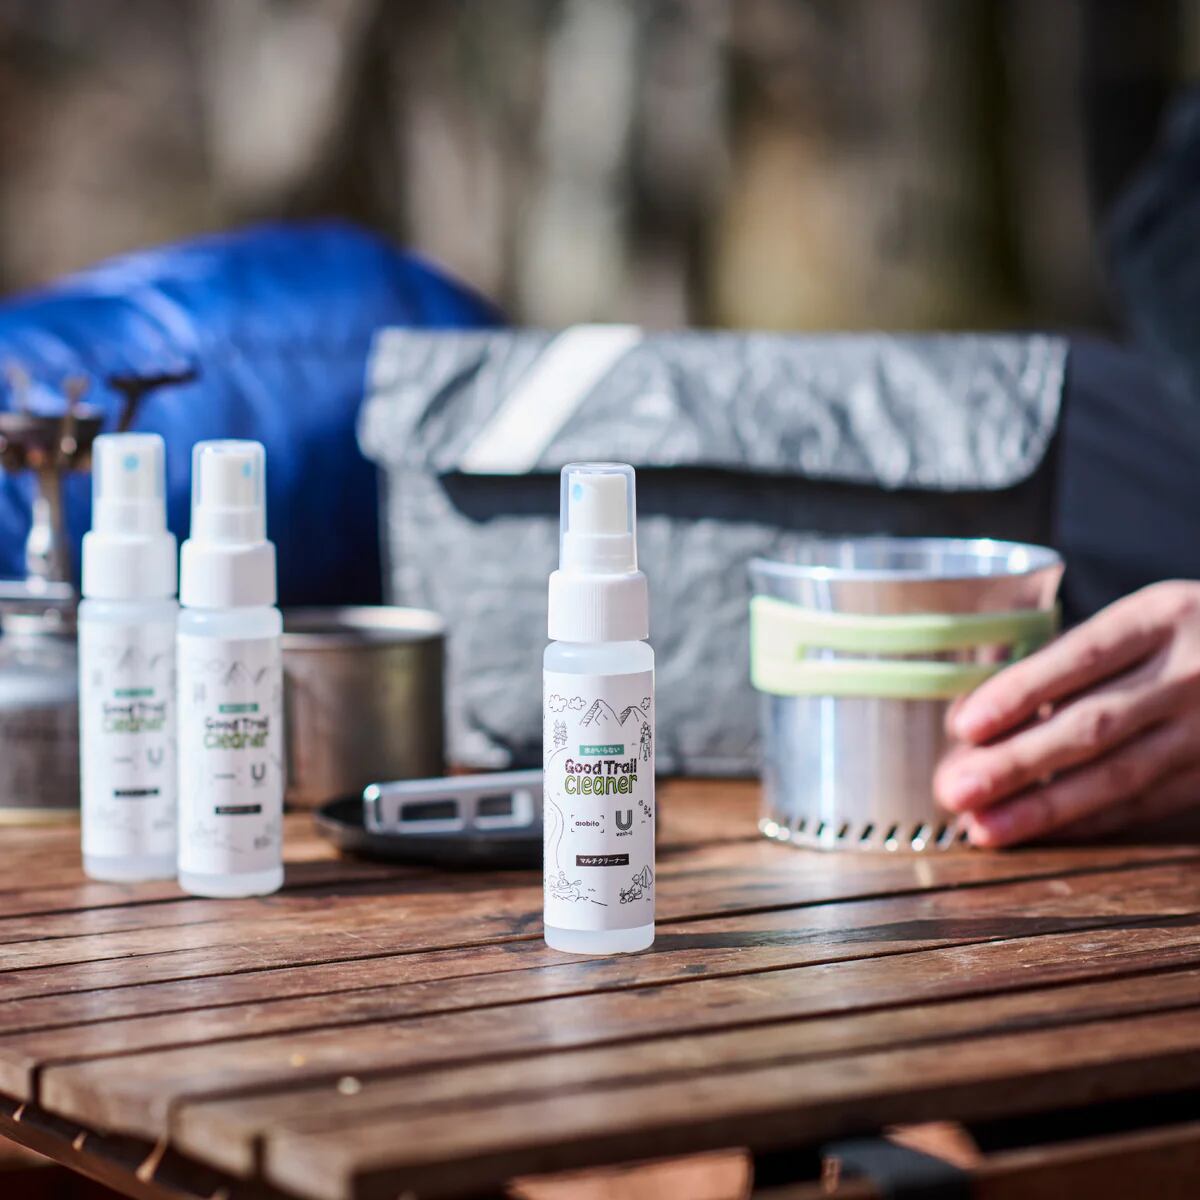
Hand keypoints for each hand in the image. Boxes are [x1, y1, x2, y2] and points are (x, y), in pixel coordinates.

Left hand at [933, 580, 1199, 846]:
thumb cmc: (1187, 635)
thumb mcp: (1142, 621)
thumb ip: (1070, 661)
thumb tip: (974, 718)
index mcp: (1163, 617)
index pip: (1080, 657)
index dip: (1019, 692)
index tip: (963, 726)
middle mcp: (1192, 672)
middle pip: (1093, 724)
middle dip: (1017, 763)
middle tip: (954, 790)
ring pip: (1120, 775)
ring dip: (1045, 808)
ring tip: (984, 827)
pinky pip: (1147, 804)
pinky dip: (1090, 821)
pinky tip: (1040, 833)